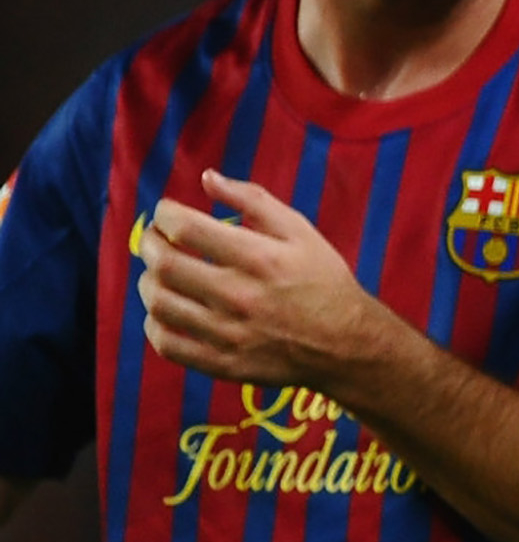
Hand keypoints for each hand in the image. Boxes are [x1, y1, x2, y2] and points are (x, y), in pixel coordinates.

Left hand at [136, 169, 387, 388]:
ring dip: (148, 281)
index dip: (165, 214)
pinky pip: (167, 344)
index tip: (167, 212)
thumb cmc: (323, 279)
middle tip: (155, 238)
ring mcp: (228, 333)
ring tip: (159, 272)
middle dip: (148, 244)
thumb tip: (208, 178)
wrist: (346, 342)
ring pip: (159, 305)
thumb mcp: (300, 231)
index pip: (185, 229)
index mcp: (259, 258)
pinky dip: (154, 324)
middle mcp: (239, 295)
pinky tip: (166, 310)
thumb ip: (254, 200)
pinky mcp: (222, 363)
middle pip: (164, 266)